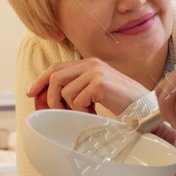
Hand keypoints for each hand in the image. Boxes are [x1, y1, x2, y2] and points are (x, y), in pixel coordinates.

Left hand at [27, 58, 148, 114]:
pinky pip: (77, 100)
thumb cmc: (122, 102)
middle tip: (58, 111)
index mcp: (90, 63)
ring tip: (88, 111)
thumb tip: (50, 99)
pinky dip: (83, 111)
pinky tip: (95, 112)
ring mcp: (96, 72)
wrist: (144, 108)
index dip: (41, 80)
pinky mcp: (100, 84)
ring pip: (65, 92)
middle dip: (51, 98)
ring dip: (72, 108)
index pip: (57, 67)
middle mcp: (91, 64)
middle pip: (56, 78)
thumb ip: (78, 88)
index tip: (31, 92)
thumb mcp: (97, 90)